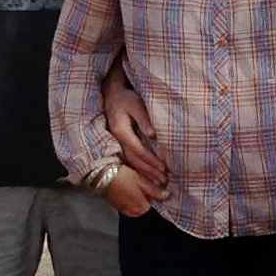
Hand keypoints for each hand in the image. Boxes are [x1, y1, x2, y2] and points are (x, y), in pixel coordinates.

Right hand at [101, 72, 168, 199]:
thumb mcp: (136, 104)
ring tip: (158, 181)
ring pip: (131, 162)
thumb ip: (144, 120)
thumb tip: (153, 135)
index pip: (138, 150)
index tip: (164, 168)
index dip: (151, 161)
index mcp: (121, 131)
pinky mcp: (120, 143)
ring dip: (145, 172)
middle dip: (149, 172)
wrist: (112, 94)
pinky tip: (149, 173)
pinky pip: (130, 159)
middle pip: (134, 160)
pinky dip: (140, 167)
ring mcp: (117, 142)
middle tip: (164, 181)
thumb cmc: (126, 98)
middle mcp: (118, 139)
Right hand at [101, 166, 155, 219]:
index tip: (154, 186)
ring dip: (137, 195)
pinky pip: (127, 203)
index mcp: (141, 208)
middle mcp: (133, 212)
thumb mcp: (141, 181)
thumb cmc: (121, 177)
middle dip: (146, 195)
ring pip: (136, 204)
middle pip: (145, 205)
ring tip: (133, 183)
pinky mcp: (117, 206)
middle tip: (142, 183)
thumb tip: (165, 196)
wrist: (101, 176)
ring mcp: (124, 210)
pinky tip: (126, 187)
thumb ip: (155, 191)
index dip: (155, 193)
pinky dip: (129, 196)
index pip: (155, 204)